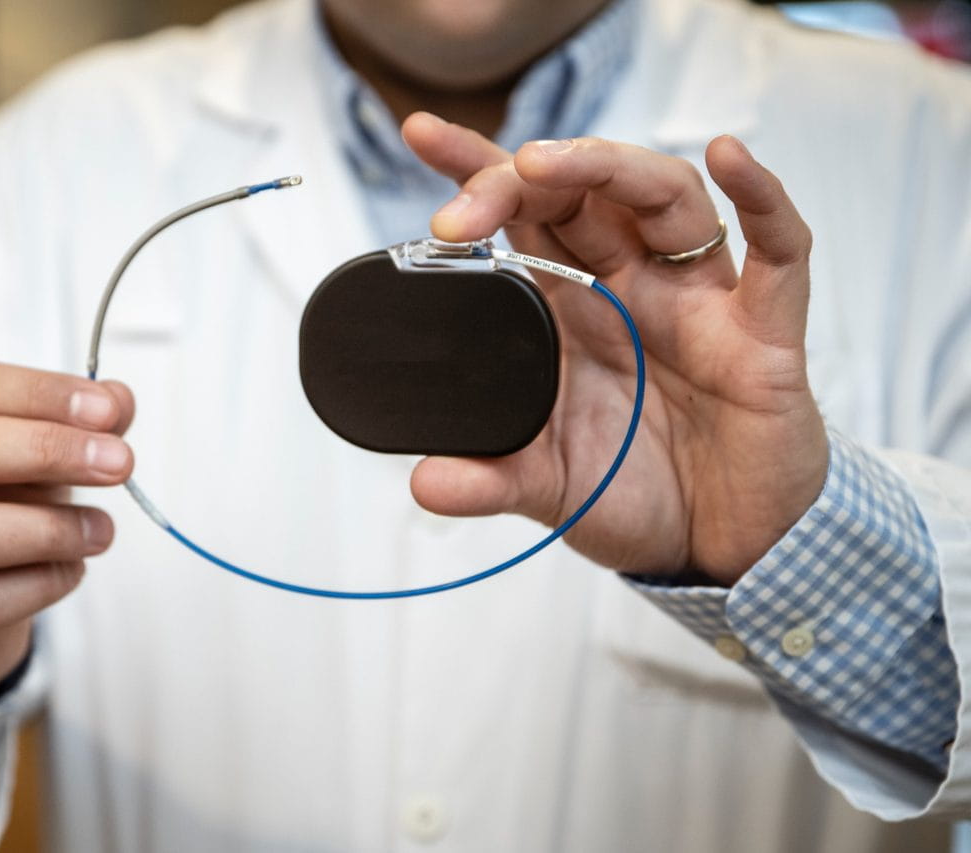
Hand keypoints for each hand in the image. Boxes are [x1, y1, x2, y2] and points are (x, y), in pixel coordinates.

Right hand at [0, 362, 134, 700]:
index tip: (108, 411)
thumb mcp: (23, 457)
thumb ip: (70, 425)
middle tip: (118, 462)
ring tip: (101, 530)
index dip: (36, 394)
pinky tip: (70, 572)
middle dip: (43, 450)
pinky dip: (35, 586)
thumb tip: (117, 402)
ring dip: (45, 528)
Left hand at [401, 113, 828, 584]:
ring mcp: (698, 303)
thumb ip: (490, 480)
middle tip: (460, 209)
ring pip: (665, 198)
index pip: (524, 217)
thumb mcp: (550, 489)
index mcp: (574, 310)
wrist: (719, 550)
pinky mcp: (763, 333)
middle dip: (519, 180)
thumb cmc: (640, 497)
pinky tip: (731, 158)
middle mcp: (633, 289)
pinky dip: (763, 200)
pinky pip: (779, 252)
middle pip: (583, 193)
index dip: (479, 173)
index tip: (421, 136)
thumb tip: (423, 483)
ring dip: (607, 168)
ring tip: (544, 163)